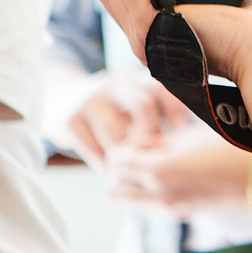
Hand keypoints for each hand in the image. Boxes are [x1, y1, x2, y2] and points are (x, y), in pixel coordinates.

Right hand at [58, 71, 187, 166]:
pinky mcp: (69, 118)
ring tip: (132, 172)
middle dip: (153, 137)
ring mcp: (90, 100)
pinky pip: (92, 147)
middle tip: (155, 159)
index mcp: (138, 80)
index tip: (181, 134)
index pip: (164, 87)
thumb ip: (158, 117)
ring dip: (127, 158)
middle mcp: (116, 84)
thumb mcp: (133, 104)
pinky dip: (103, 163)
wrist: (60, 97)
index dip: (177, 111)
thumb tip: (191, 150)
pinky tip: (109, 170)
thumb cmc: (112, 110)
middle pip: (143, 105)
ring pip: (117, 133)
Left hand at [104, 119, 251, 211]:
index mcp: (158, 169)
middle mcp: (158, 193)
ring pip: (126, 200)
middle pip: (113, 186)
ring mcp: (169, 207)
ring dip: (131, 184)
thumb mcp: (190, 137)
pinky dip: (147, 192)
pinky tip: (169, 176)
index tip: (139, 139)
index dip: (123, 147)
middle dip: (120, 169)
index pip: (114, 161)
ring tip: (152, 166)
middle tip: (139, 153)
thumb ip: (157, 142)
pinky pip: (148, 205)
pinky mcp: (180, 213)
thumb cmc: (230, 148)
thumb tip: (137, 145)